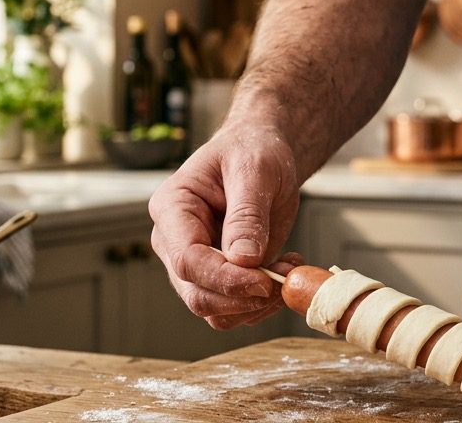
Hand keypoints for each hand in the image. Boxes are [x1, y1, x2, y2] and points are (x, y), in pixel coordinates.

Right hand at [149, 125, 302, 329]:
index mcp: (172, 209)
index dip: (224, 278)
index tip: (264, 281)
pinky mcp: (221, 276)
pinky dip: (265, 300)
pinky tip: (286, 268)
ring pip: (216, 310)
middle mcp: (175, 243)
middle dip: (243, 297)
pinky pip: (237, 307)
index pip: (186, 260)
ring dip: (258, 303)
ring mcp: (197, 264)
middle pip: (197, 294)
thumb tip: (243, 261)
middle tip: (284, 280)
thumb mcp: (254, 171)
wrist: (262, 153)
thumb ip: (247, 215)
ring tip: (289, 267)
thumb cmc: (252, 150)